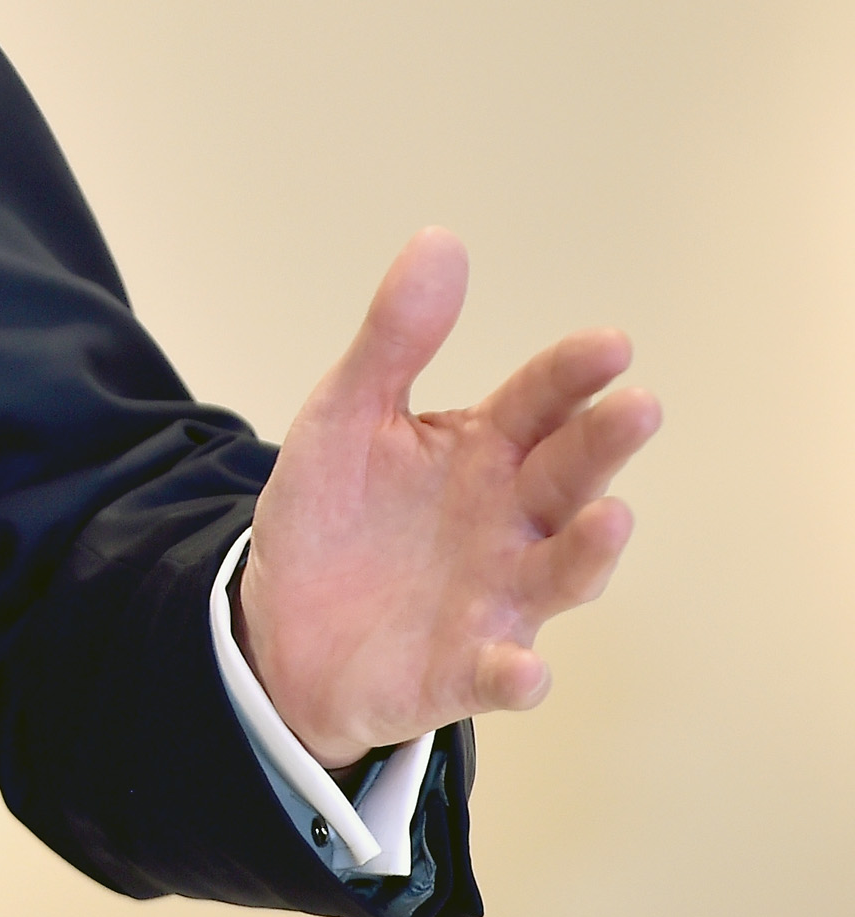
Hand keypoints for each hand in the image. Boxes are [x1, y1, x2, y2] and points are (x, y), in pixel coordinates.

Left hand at [240, 228, 662, 766]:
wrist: (281, 624)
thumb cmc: (334, 514)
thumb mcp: (346, 415)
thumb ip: (394, 339)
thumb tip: (441, 240)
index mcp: (482, 453)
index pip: (538, 404)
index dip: (571, 376)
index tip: (610, 345)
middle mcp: (506, 523)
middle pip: (565, 479)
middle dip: (601, 446)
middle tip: (636, 407)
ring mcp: (494, 598)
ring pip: (557, 574)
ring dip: (587, 551)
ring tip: (610, 517)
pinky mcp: (460, 671)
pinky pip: (497, 675)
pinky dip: (516, 674)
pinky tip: (525, 667)